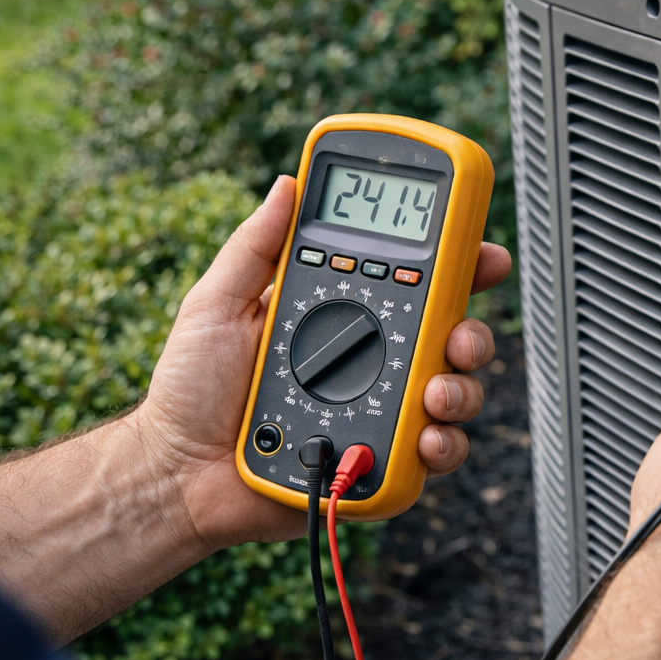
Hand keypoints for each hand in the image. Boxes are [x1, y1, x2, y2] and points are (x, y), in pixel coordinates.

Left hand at [137, 175, 510, 549]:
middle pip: (452, 340)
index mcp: (344, 318)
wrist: (179, 473)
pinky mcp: (382, 464)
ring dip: (461, 391)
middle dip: (472, 334)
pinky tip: (424, 440)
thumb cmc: (190, 390)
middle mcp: (373, 364)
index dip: (457, 267)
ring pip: (456, 395)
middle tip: (458, 338)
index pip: (414, 286)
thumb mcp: (216, 304)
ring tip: (434, 396)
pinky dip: (444, 446)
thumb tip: (286, 185)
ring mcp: (382, 413)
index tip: (481, 255)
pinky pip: (437, 455)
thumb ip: (254, 247)